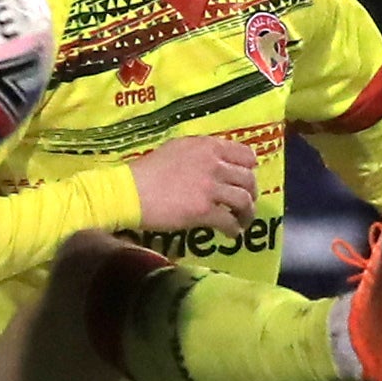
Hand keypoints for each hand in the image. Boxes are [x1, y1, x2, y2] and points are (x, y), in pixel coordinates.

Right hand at [127, 135, 255, 232]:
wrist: (130, 191)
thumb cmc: (146, 171)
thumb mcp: (175, 149)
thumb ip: (198, 153)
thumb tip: (211, 162)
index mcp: (207, 146)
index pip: (245, 154)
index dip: (249, 169)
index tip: (245, 179)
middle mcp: (214, 163)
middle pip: (248, 179)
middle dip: (251, 193)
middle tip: (246, 203)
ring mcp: (210, 187)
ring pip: (244, 200)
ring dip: (247, 213)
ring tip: (242, 221)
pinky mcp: (204, 210)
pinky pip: (229, 221)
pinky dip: (233, 229)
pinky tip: (231, 234)